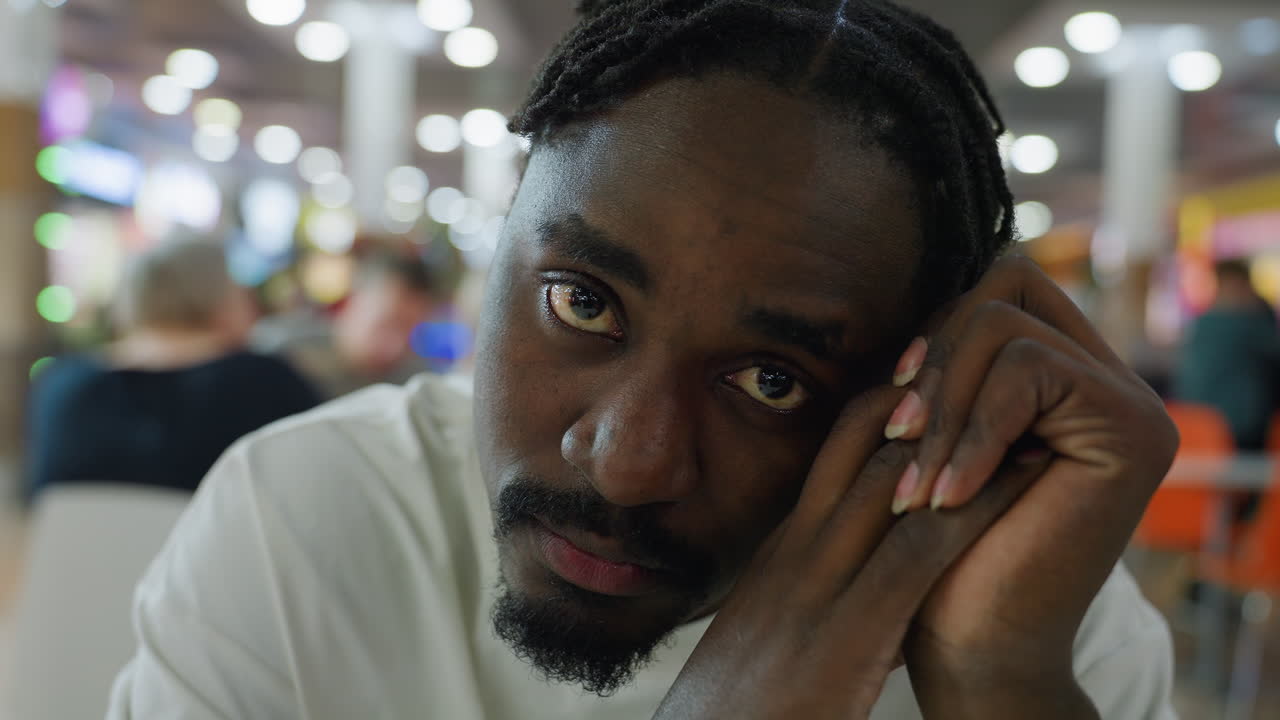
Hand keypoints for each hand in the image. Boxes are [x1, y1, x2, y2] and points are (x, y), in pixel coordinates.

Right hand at [655, 388, 1044, 719]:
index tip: (944, 379)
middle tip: (990, 358)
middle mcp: (801, 547)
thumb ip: (810, 598)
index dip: (894, 401)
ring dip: (964, 430)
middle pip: (864, 433)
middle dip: (930, 388)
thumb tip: (861, 588)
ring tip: (1025, 401)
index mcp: (784, 547)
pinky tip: (1028, 479)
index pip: (837, 445)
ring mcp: (823, 580)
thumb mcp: (770, 634)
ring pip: (897, 471)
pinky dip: (979, 502)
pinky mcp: (851, 627)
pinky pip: (923, 546)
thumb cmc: (743, 707)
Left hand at [882, 257, 1177, 713]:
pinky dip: (971, 432)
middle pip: (1002, 290)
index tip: (894, 405)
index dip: (936, 332)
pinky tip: (946, 499)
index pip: (997, 289)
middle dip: (934, 363)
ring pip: (1005, 328)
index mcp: (1060, 375)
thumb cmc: (936, 544)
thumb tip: (924, 298)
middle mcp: (1104, 379)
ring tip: (919, 484)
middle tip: (898, 442)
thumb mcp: (927, 435)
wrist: (970, 643)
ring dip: (942, 404)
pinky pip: (1029, 372)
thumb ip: (943, 366)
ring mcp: (1128, 403)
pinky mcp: (1135, 431)